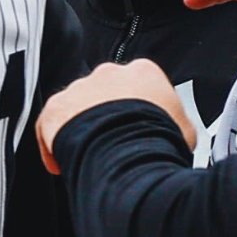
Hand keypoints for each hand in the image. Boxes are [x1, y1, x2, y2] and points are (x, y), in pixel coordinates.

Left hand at [35, 60, 195, 172]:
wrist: (128, 150)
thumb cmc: (159, 140)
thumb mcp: (186, 129)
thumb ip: (177, 122)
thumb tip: (181, 134)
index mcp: (144, 72)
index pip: (140, 86)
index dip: (139, 111)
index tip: (138, 129)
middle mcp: (109, 73)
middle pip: (105, 93)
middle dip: (108, 117)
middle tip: (114, 142)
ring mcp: (80, 88)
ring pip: (76, 106)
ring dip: (81, 128)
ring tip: (91, 155)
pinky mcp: (56, 107)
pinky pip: (50, 124)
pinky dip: (53, 144)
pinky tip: (62, 164)